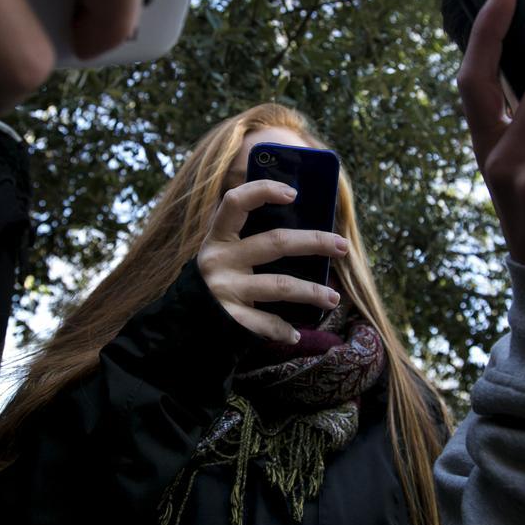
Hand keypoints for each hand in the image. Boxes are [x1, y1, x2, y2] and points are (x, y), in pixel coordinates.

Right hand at [197, 179, 347, 342]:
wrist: (181, 320)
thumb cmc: (218, 277)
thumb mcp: (225, 251)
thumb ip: (250, 237)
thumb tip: (304, 222)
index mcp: (218, 236)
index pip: (235, 201)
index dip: (263, 191)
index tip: (294, 193)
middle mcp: (219, 259)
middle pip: (274, 242)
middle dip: (314, 242)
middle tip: (342, 246)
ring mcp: (224, 289)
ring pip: (279, 285)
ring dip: (311, 291)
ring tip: (334, 298)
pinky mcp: (228, 317)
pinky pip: (264, 323)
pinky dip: (283, 329)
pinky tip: (296, 333)